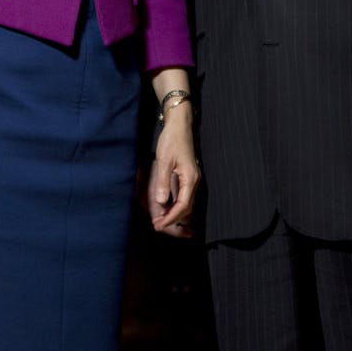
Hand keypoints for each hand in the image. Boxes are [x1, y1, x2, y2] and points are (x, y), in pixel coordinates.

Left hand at [149, 105, 199, 236]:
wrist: (180, 125)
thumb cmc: (172, 140)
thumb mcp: (164, 161)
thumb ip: (163, 182)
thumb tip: (161, 202)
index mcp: (190, 179)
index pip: (183, 205)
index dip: (171, 218)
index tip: (159, 224)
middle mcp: (194, 181)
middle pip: (187, 208)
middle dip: (173, 219)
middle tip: (157, 225)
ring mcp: (193, 179)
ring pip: (186, 203)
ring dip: (175, 213)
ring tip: (160, 219)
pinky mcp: (189, 176)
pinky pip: (185, 196)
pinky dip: (176, 205)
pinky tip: (166, 207)